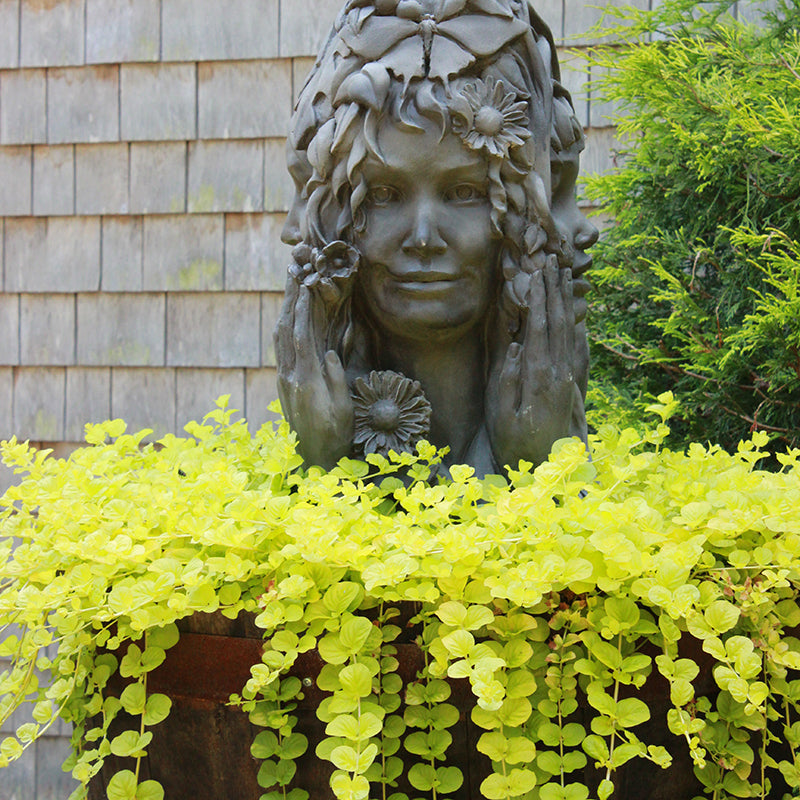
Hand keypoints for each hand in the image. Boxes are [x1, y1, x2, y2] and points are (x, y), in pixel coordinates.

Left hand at [274, 282, 353, 469]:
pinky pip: (282, 347)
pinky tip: (289, 313)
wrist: (314, 457)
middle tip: (293, 271)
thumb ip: (334, 380)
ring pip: (280, 336)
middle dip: (289, 298)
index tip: (305, 284)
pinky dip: (285, 324)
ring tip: (290, 283)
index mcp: (306, 381)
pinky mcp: (285, 382)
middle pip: (286, 330)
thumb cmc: (335, 434)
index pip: (301, 337)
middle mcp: (290, 376)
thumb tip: (329, 353)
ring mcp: (284, 379)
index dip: (302, 309)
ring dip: (285, 308)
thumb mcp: (342, 409)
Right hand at [487, 255, 578, 470]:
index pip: (541, 327)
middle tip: (554, 258)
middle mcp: (558, 372)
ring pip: (569, 329)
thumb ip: (508, 380)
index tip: (538, 271)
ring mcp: (566, 376)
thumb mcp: (501, 415)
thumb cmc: (515, 443)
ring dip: (566, 300)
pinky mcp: (568, 381)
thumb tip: (516, 345)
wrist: (546, 470)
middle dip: (556, 289)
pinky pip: (572, 343)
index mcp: (540, 376)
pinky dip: (571, 319)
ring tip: (564, 273)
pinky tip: (570, 307)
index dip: (541, 298)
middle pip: (559, 322)